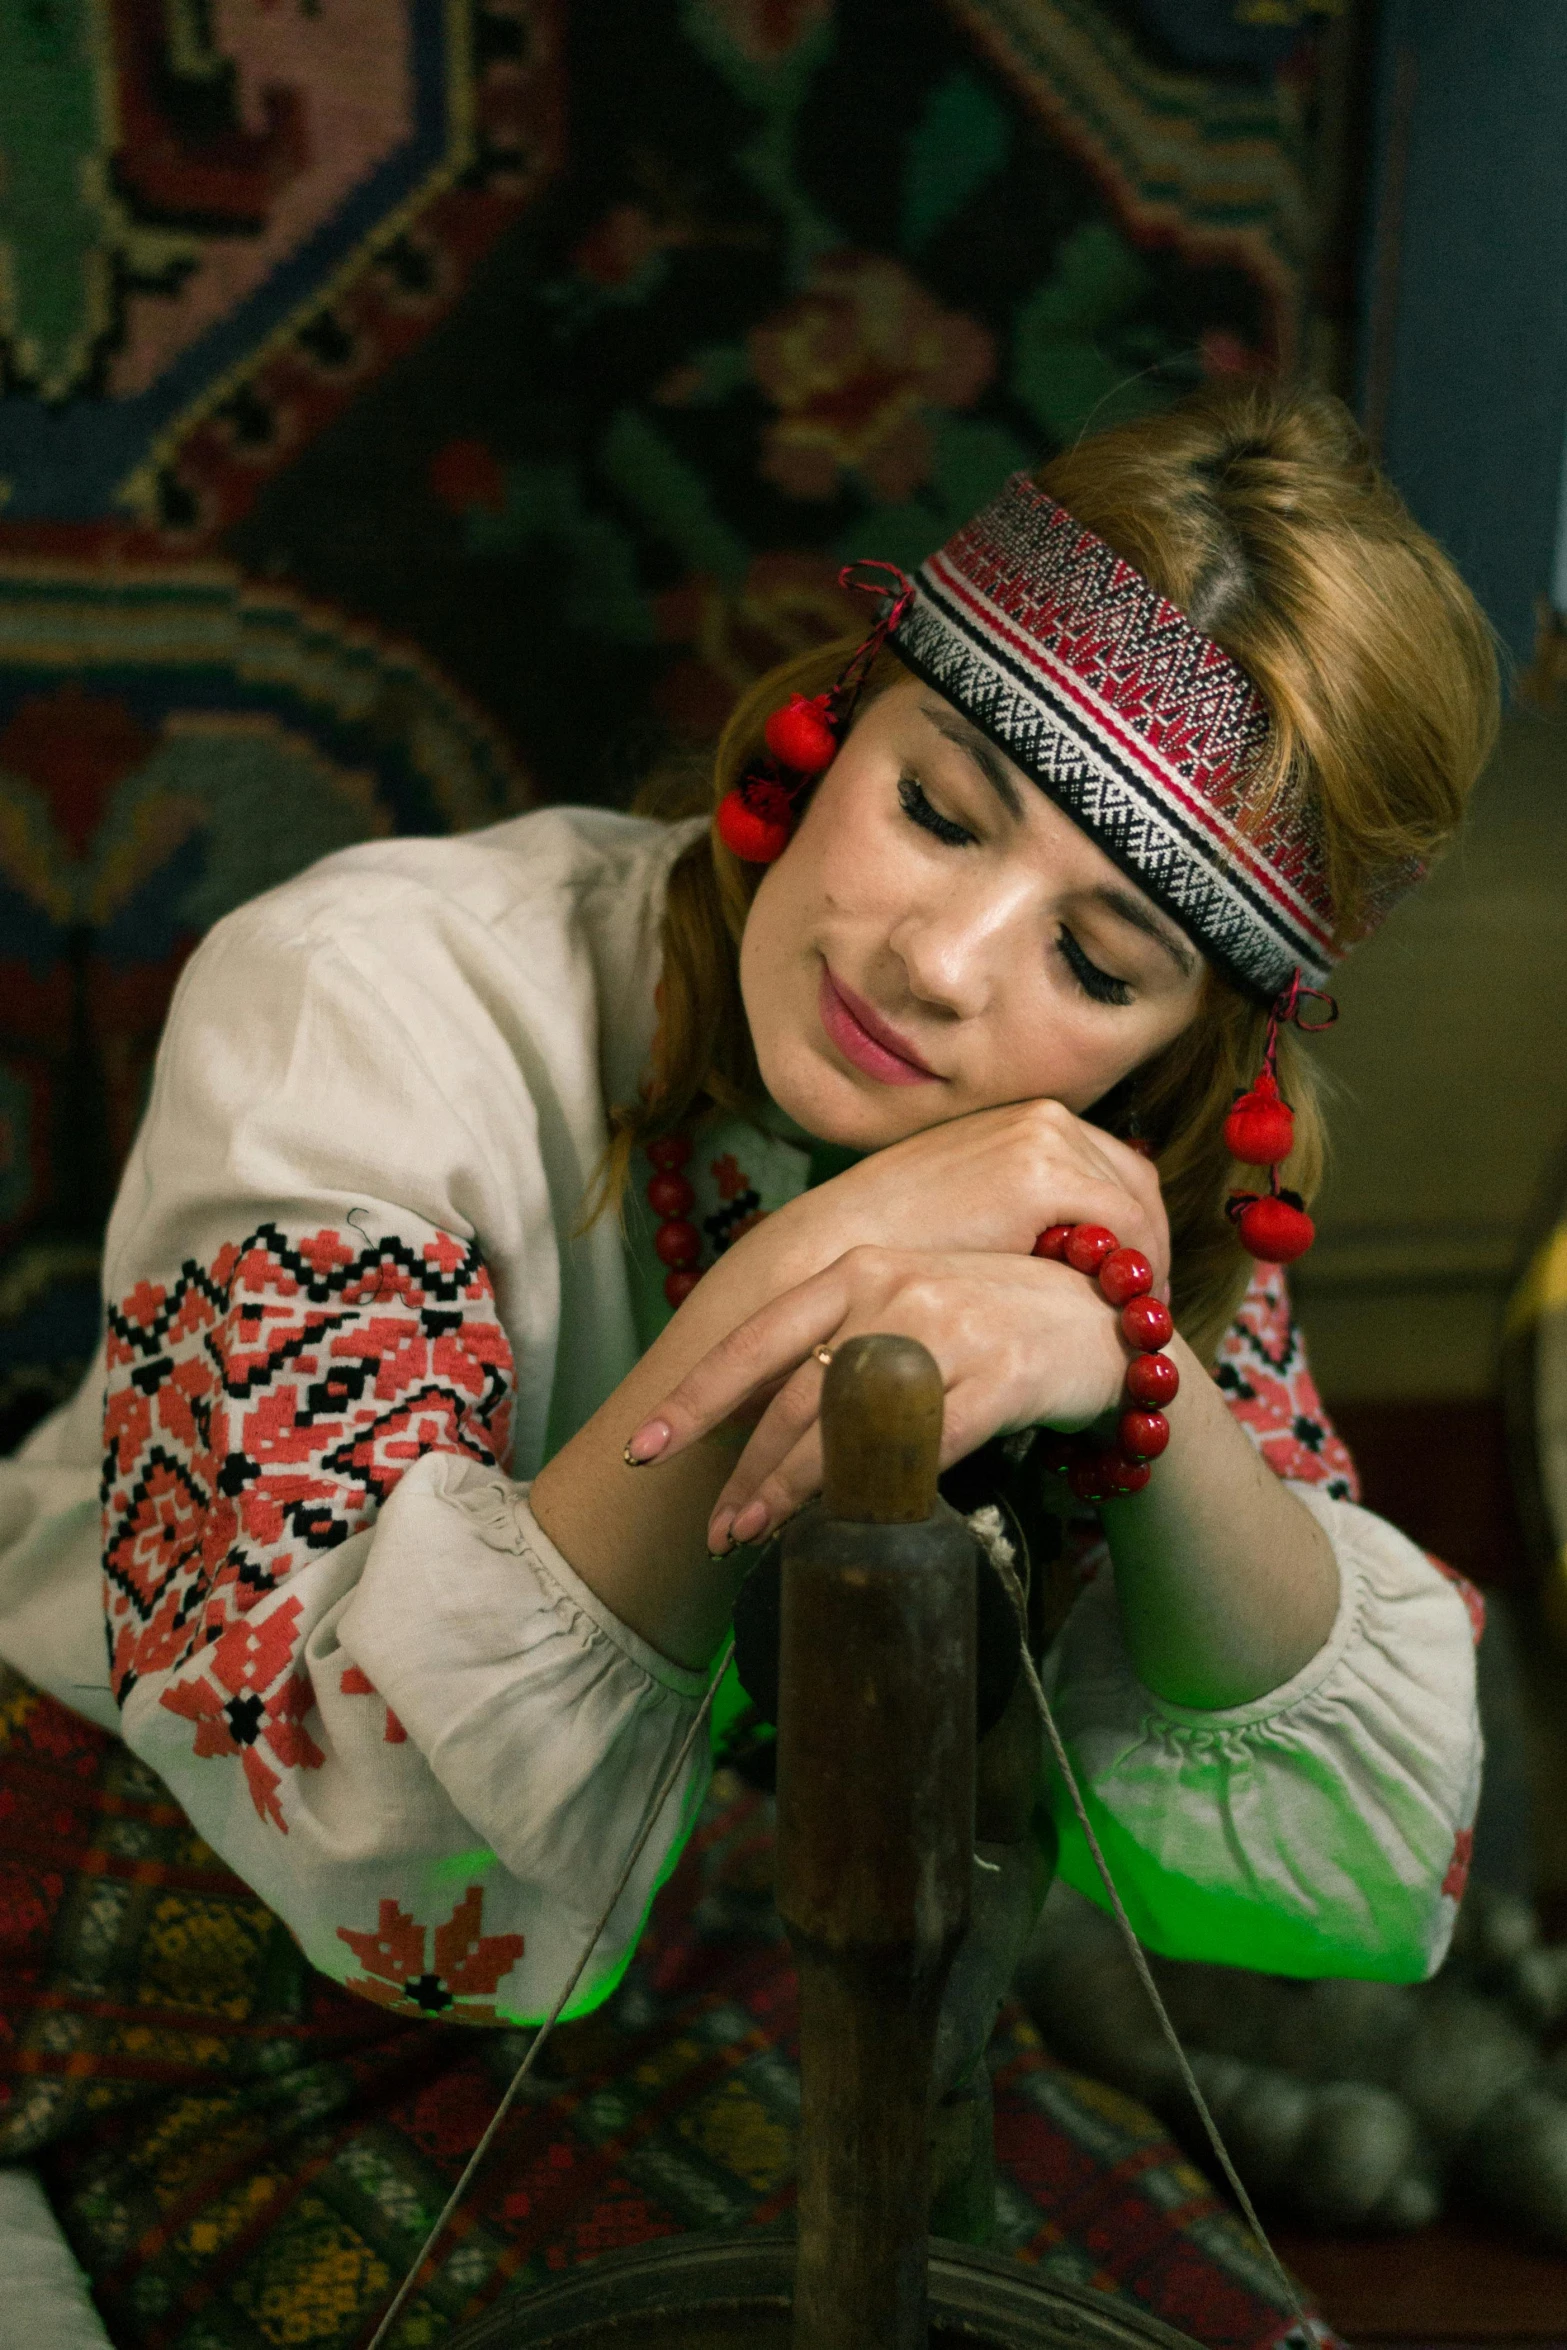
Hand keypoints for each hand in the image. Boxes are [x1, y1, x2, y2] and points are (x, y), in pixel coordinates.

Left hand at [628, 1242, 1128, 1552]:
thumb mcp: (906, 1305)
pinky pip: (922, 1448)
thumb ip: (840, 1338)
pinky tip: (851, 1521)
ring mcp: (952, 1331)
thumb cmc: (991, 1319)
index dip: (695, 1395)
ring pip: (846, 1428)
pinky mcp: (1004, 1375)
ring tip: (754, 1534)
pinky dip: (876, 1490)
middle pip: (795, 1397)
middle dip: (745, 1471)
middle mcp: (898, 1290)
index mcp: (862, 1267)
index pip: (758, 1337)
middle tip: (716, 1527)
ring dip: (791, 1492)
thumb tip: (758, 1410)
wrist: (1105, 1321)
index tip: (643, 1446)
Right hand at [745, 1097, 1168, 1295]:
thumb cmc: (893, 1243)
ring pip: (1138, 1205)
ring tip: (1138, 1319)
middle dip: (1151, 1246)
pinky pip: (1125, 1226)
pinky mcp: (1040, 1174)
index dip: (1137, 1228)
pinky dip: (1137, 1268)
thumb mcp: (970, 1210)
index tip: (1138, 1282)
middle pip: (1136, 1182)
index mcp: (1024, 1121)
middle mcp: (1042, 1117)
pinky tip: (1124, 1310)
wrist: (836, 1244)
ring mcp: (1043, 1139)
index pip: (1114, 1169)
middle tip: (1150, 1305)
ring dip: (1149, 1262)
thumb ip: (1023, 1215)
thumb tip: (1075, 1256)